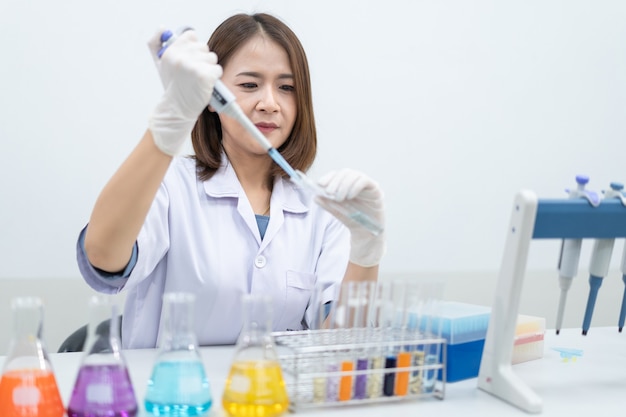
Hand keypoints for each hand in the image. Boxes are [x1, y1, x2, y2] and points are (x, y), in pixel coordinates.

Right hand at [147, 29, 222, 155]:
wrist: (177, 109)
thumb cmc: (173, 87)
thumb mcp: (161, 64)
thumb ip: (157, 43)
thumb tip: (162, 27)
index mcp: (170, 52)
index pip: (191, 36)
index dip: (194, 48)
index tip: (191, 59)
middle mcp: (180, 57)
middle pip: (204, 47)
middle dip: (202, 59)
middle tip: (194, 74)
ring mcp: (193, 67)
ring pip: (212, 58)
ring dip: (209, 69)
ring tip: (199, 80)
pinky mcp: (205, 76)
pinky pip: (218, 69)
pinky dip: (214, 78)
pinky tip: (206, 85)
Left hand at [316, 169, 385, 266]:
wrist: (365, 233)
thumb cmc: (351, 220)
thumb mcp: (336, 212)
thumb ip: (327, 204)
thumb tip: (315, 196)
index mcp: (346, 184)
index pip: (337, 174)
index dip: (328, 177)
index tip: (321, 184)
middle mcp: (357, 182)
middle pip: (345, 173)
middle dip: (336, 181)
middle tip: (330, 193)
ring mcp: (367, 185)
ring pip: (355, 175)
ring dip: (344, 185)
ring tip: (339, 198)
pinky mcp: (376, 190)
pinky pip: (365, 181)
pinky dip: (356, 186)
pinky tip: (350, 196)